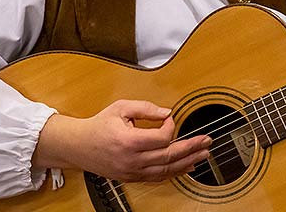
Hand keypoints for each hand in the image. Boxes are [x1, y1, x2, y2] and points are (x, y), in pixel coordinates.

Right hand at [32, 99, 210, 181]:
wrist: (79, 146)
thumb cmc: (99, 125)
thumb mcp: (121, 108)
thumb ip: (145, 108)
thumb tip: (167, 112)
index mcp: (129, 141)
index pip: (161, 138)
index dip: (171, 126)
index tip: (170, 118)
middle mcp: (132, 160)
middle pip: (168, 157)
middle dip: (191, 148)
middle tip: (206, 142)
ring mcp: (132, 171)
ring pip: (166, 171)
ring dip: (187, 163)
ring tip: (203, 155)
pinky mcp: (132, 177)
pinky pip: (157, 178)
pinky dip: (174, 173)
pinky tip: (186, 167)